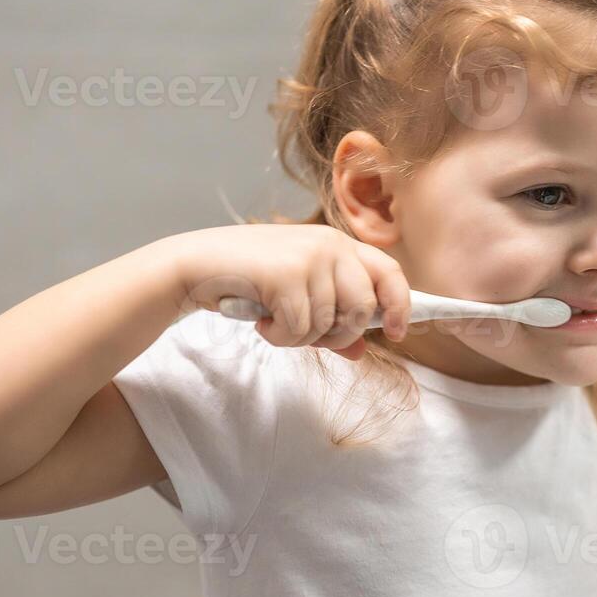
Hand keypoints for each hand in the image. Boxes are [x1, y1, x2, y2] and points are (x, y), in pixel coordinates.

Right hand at [166, 223, 409, 359]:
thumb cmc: (249, 281)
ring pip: (330, 323)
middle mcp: (330, 245)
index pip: (389, 272)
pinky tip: (262, 322)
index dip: (400, 305)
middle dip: (339, 334)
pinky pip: (300, 328)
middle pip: (363, 308)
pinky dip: (280, 337)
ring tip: (275, 322)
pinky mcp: (286, 274)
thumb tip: (359, 351)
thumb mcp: (298, 297)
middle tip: (308, 335)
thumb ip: (331, 320)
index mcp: (339, 244)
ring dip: (301, 338)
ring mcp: (309, 257)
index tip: (397, 331)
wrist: (197, 266)